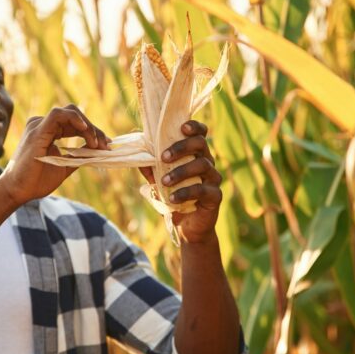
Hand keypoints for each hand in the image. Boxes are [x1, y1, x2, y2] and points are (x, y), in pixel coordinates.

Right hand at [0, 105, 108, 204]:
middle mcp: (42, 124)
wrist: (18, 191)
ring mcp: (38, 125)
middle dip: (94, 129)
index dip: (93, 131)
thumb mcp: (65, 166)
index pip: (75, 123)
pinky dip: (74, 119)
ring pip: (69, 112)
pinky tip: (85, 130)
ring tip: (96, 143)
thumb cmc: (36, 181)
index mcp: (48, 131)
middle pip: (74, 115)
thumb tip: (99, 150)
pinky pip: (57, 115)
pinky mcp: (37, 131)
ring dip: (87, 126)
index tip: (106, 144)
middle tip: (105, 145)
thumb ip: (79, 156)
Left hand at [139, 120, 221, 243]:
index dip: (194, 127)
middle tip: (164, 157)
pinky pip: (202, 189)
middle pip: (201, 144)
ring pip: (202, 165)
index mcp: (196, 154)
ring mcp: (213, 178)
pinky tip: (172, 198)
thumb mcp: (158, 182)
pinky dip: (185, 192)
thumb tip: (139, 158)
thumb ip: (151, 170)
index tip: (182, 127)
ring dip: (181, 171)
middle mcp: (207, 162)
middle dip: (182, 147)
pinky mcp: (215, 195)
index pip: (200, 134)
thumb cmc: (174, 198)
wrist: (187, 226)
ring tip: (164, 181)